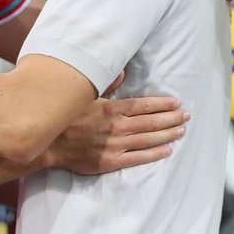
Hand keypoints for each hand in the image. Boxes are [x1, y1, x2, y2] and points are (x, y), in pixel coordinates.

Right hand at [44, 96, 187, 174]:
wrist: (48, 144)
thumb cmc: (64, 117)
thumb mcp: (83, 96)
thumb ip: (105, 84)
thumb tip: (123, 72)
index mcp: (111, 109)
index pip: (143, 105)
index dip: (162, 104)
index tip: (176, 103)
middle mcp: (117, 126)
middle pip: (151, 122)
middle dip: (171, 118)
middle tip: (186, 116)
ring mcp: (115, 145)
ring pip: (148, 139)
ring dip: (167, 134)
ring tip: (181, 130)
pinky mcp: (110, 161)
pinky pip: (138, 158)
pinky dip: (154, 154)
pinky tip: (167, 150)